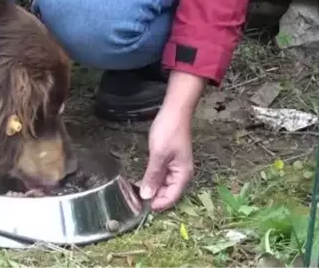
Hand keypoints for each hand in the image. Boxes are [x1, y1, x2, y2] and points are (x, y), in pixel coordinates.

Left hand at [138, 70, 203, 210]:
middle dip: (154, 198)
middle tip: (136, 201)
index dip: (159, 204)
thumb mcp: (158, 155)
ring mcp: (175, 167)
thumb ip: (153, 176)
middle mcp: (181, 173)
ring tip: (136, 193)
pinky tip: (142, 181)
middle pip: (168, 192)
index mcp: (183, 174)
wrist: (174, 112)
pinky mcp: (168, 160)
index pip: (172, 197)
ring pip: (164, 185)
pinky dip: (152, 179)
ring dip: (152, 189)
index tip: (143, 207)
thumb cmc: (169, 132)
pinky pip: (161, 176)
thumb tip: (147, 195)